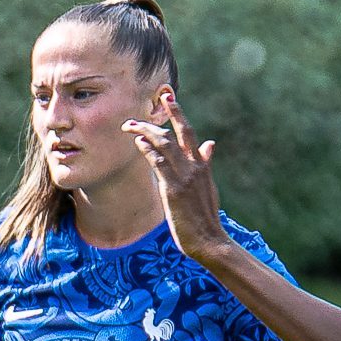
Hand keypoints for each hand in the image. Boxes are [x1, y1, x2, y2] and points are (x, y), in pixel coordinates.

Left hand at [124, 91, 234, 265]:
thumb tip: (210, 144)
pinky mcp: (175, 189)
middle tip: (138, 115)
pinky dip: (148, 150)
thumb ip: (206, 164)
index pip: (189, 133)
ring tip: (130, 127)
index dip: (179, 114)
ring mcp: (186, 177)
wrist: (210, 241)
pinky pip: (159, 163)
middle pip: (176, 133)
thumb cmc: (205, 218)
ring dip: (146, 133)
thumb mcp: (209, 187)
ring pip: (165, 145)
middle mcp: (195, 167)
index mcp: (202, 165)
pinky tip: (138, 143)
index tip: (168, 99)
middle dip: (157, 120)